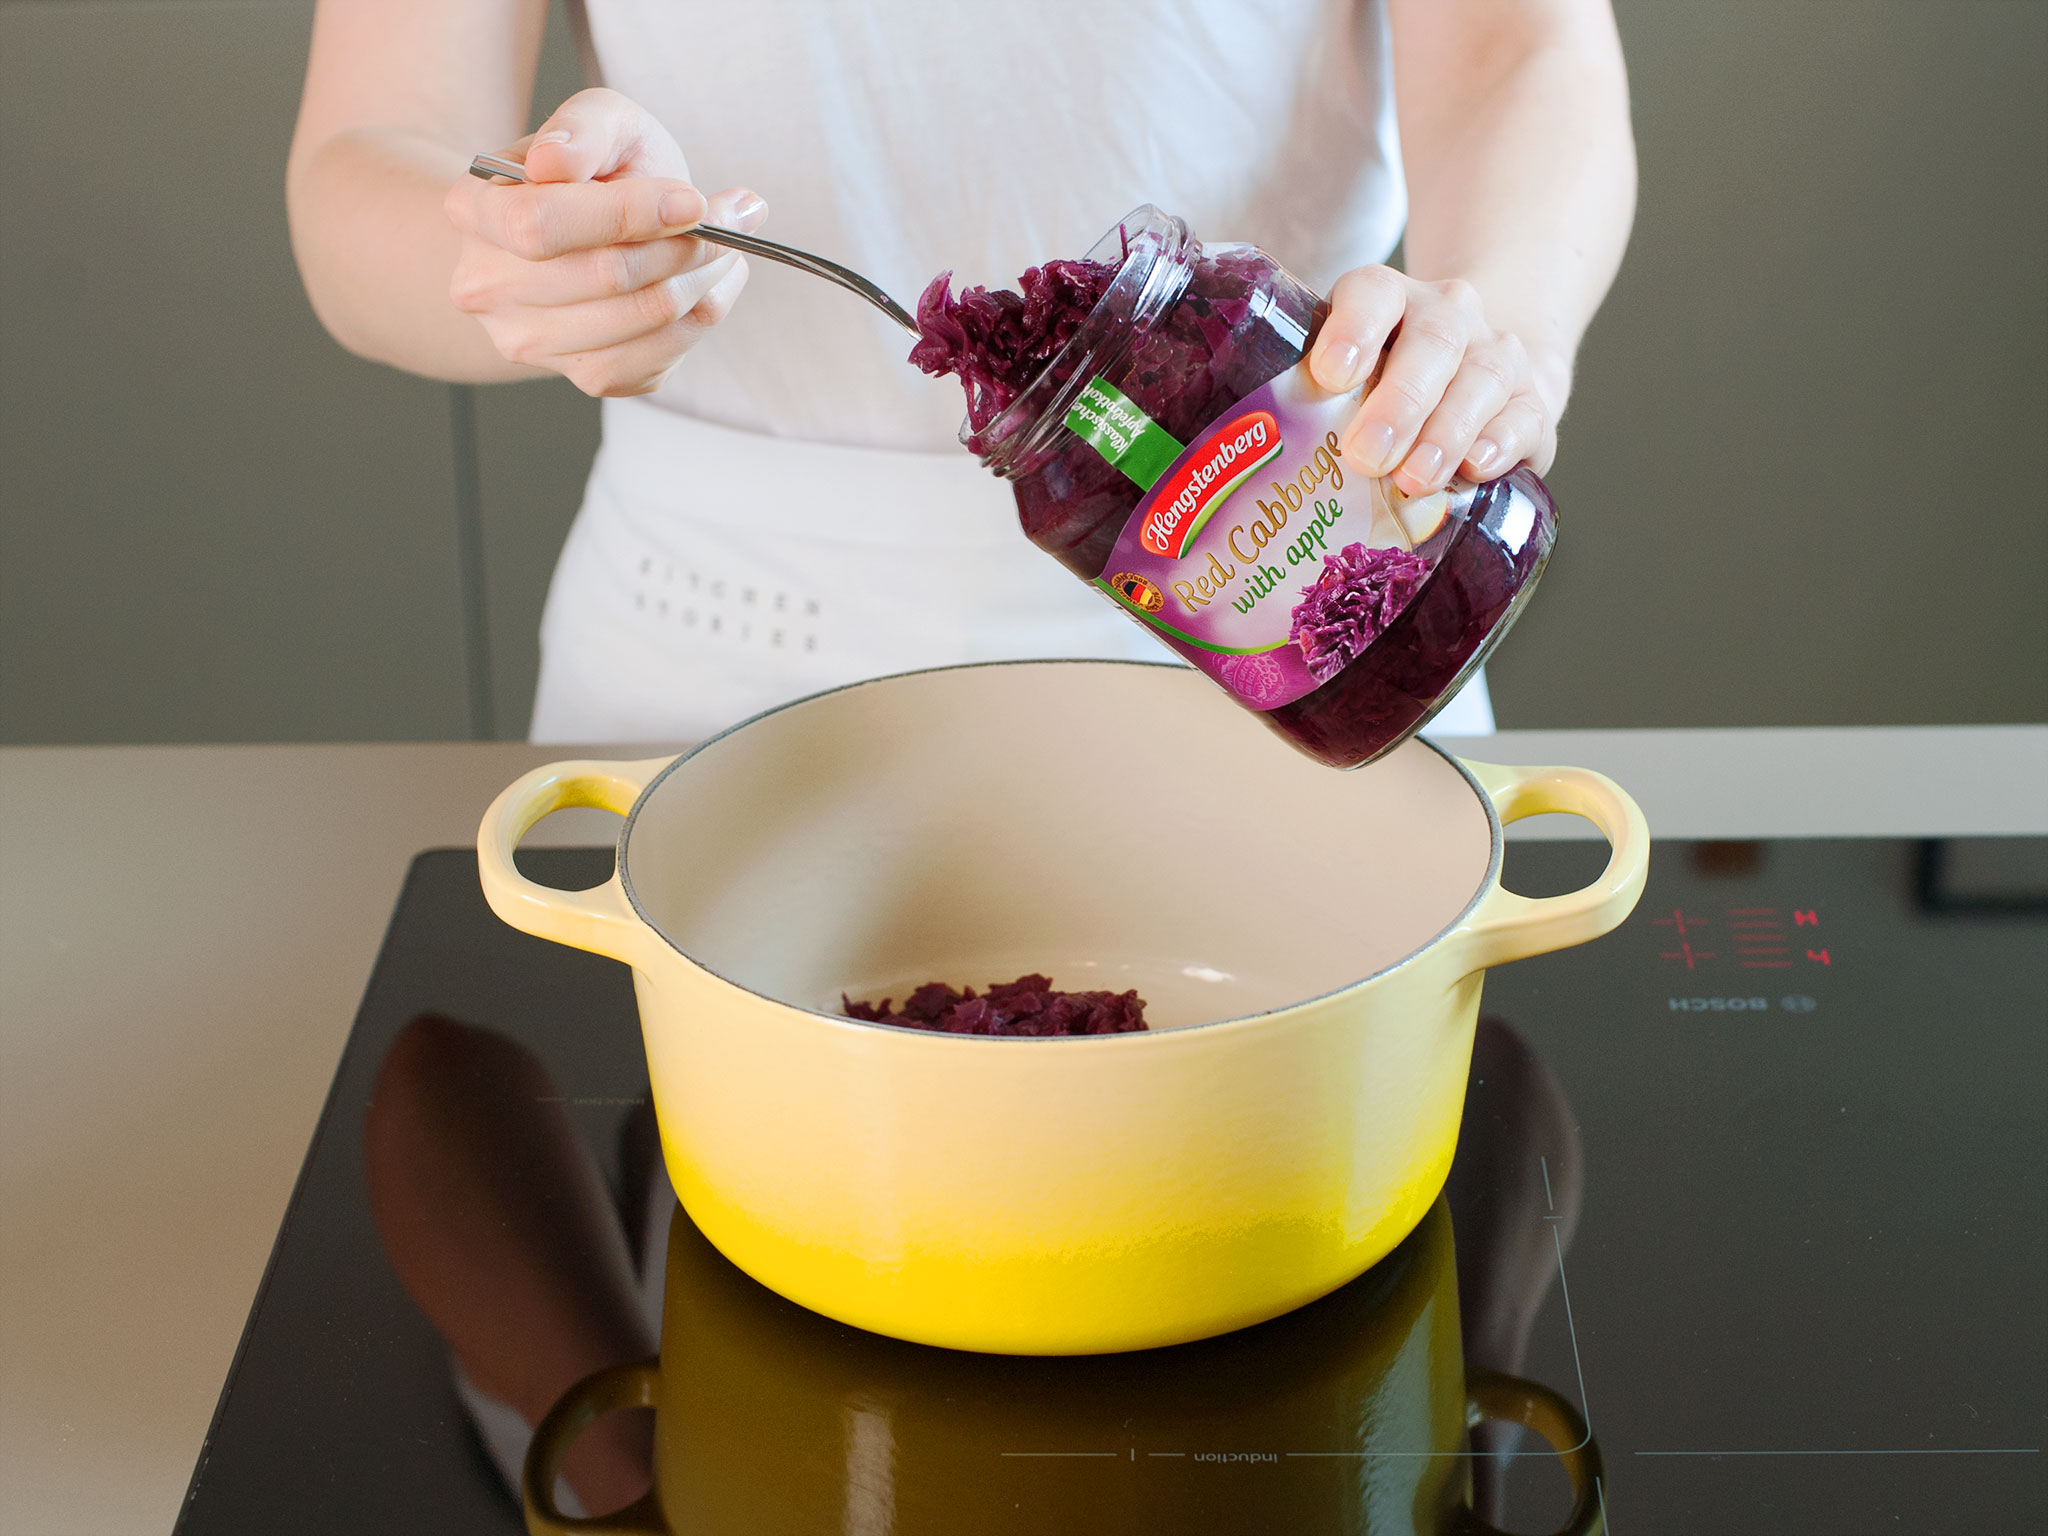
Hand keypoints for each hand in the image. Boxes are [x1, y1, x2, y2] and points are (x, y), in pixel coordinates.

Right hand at [444, 88, 763, 396]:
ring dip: (704, 279)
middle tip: (736, 215)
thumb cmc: (595, 167)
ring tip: (728, 245)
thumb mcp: (596, 120)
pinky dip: (701, 318)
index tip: (693, 199)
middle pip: (605, 277)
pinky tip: (710, 283)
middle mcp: (488, 287)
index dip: (626, 214)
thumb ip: (580, 128)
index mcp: (475, 212)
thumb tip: (556, 162)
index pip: (543, 225)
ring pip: (641, 320)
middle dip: (686, 244)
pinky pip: (657, 360)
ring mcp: (532, 342)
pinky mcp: (585, 376)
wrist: (590, 225)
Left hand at [1307, 268, 1563, 494]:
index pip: (1373, 294)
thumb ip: (1306, 403)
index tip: (1329, 375)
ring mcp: (1497, 356)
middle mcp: (1448, 316)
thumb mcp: (1344, 382)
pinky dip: (1501, 442)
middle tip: (1366, 456)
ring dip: (1445, 432)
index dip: (1352, 330)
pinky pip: (1524, 416)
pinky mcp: (1532, 403)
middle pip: (1431, 343)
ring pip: (1481, 379)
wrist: (1478, 383)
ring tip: (1414, 479)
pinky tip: (1476, 468)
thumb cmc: (1386, 389)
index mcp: (1389, 300)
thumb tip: (1257, 461)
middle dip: (1398, 403)